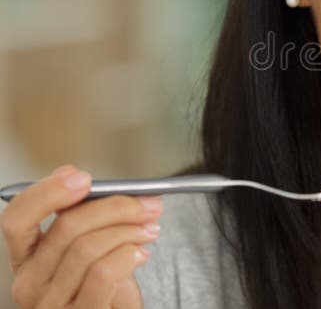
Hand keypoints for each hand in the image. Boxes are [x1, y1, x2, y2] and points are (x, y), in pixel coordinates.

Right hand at [0, 165, 162, 307]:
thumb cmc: (107, 289)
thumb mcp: (93, 250)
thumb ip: (83, 218)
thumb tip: (78, 178)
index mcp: (28, 259)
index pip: (17, 219)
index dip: (47, 192)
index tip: (83, 177)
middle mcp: (30, 283)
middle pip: (67, 226)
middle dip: (116, 206)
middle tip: (149, 203)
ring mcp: (50, 304)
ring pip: (87, 247)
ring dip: (129, 230)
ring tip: (150, 230)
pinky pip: (102, 273)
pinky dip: (128, 255)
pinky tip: (140, 254)